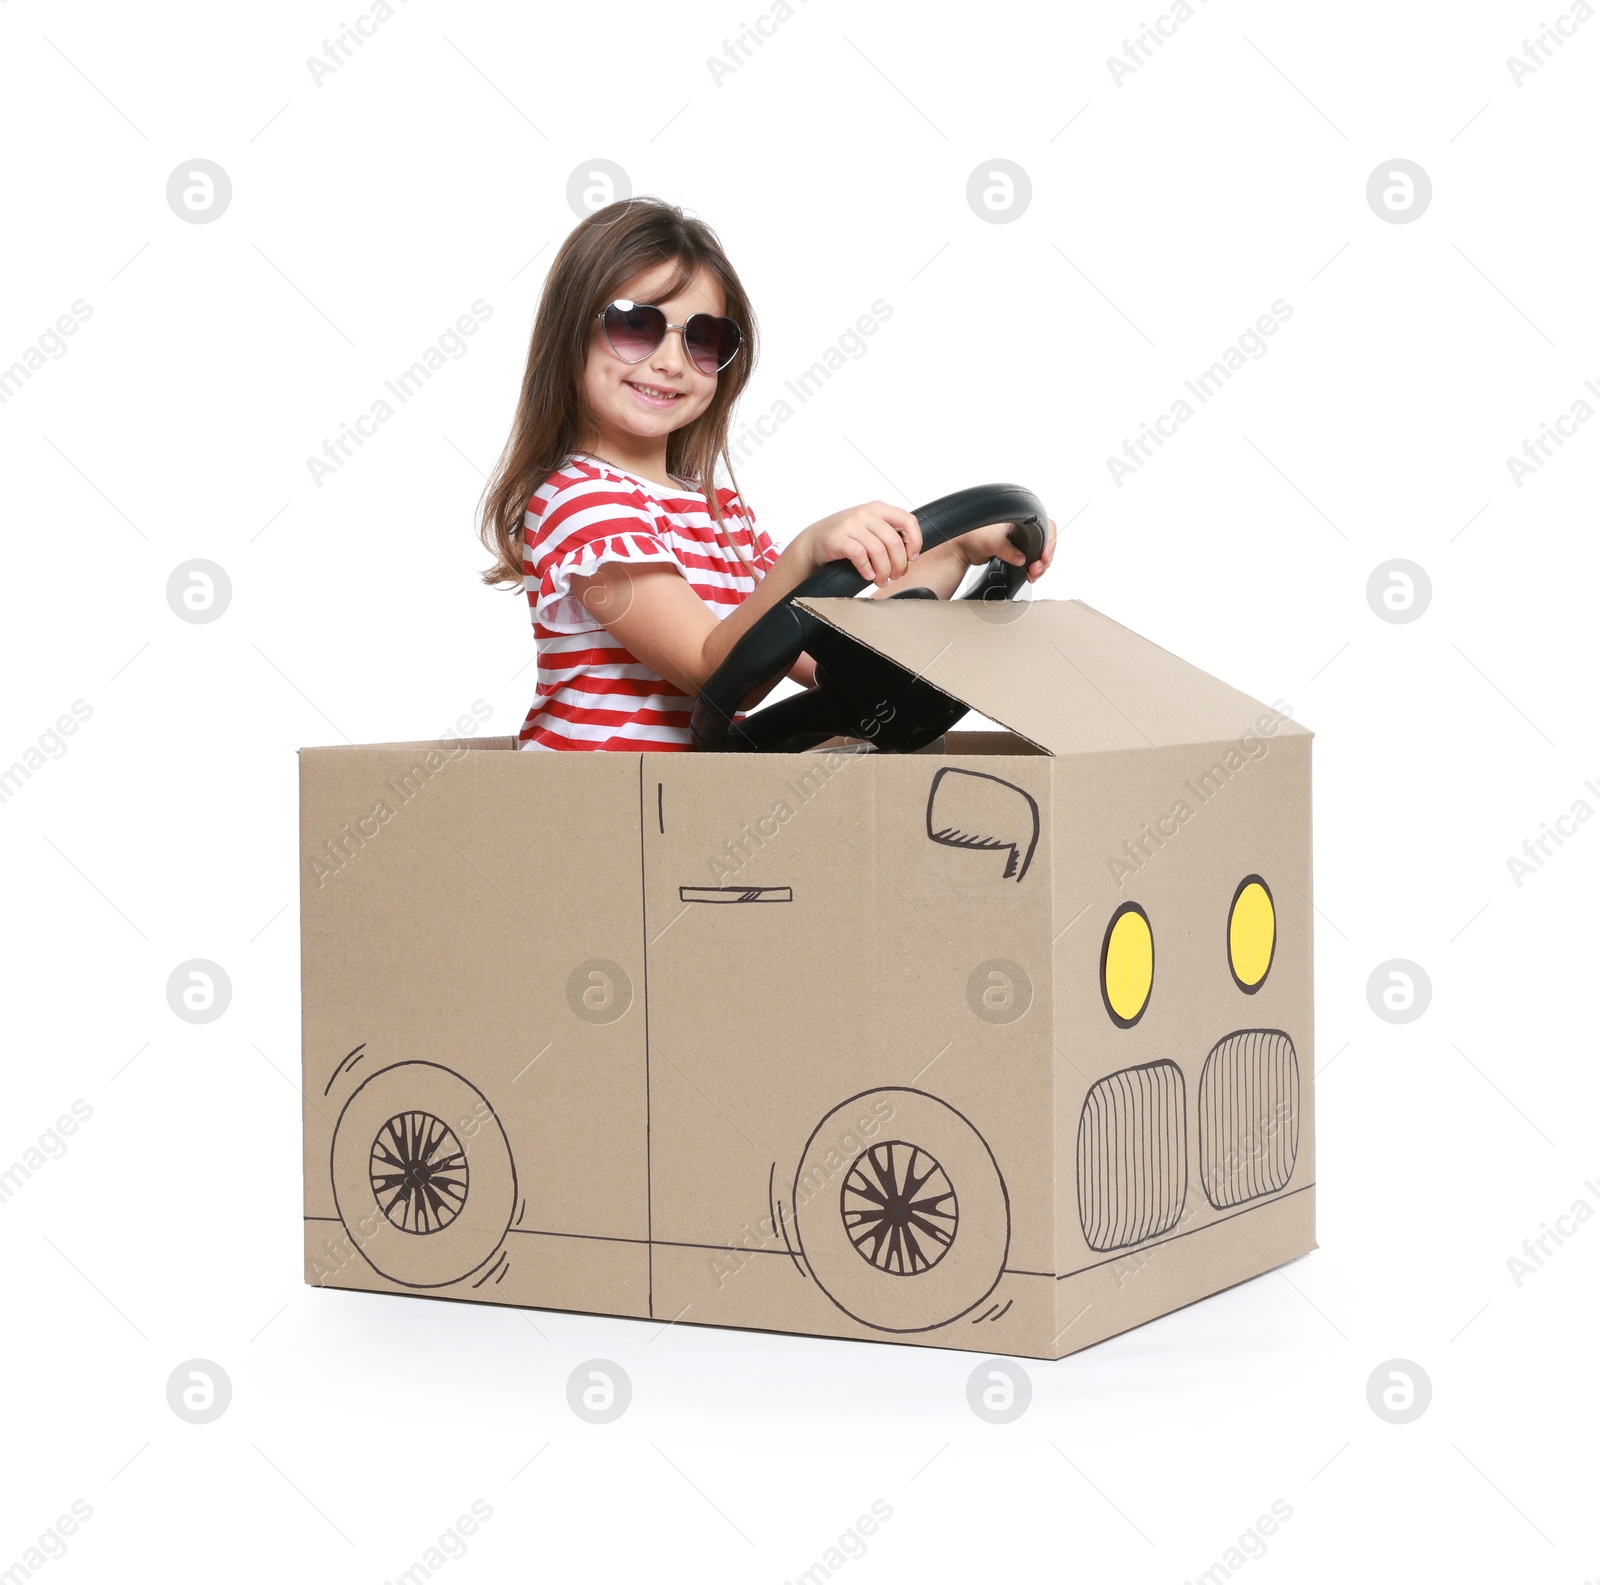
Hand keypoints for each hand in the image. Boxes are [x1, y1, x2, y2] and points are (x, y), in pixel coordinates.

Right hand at [801, 501, 922, 586]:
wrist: (814, 540)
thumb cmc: (846, 537)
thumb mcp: (870, 528)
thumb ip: (889, 535)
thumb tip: (910, 557)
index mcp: (879, 508)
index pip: (908, 521)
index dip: (915, 542)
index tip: (912, 558)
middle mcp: (866, 513)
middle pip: (894, 541)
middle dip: (899, 564)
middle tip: (895, 576)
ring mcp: (851, 524)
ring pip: (879, 550)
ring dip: (884, 571)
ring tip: (882, 580)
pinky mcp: (838, 537)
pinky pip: (860, 556)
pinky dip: (867, 569)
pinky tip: (868, 576)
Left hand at [955, 517, 1057, 583]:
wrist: (962, 546)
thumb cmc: (972, 535)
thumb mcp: (992, 541)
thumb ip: (1008, 550)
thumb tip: (1022, 560)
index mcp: (1022, 519)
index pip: (1047, 528)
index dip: (1049, 544)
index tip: (1044, 558)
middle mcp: (1024, 528)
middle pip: (1046, 543)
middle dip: (1044, 559)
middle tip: (1036, 570)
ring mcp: (1021, 540)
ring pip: (1040, 553)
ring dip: (1040, 565)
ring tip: (1033, 575)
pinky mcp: (1017, 550)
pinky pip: (1032, 559)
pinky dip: (1033, 567)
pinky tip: (1030, 574)